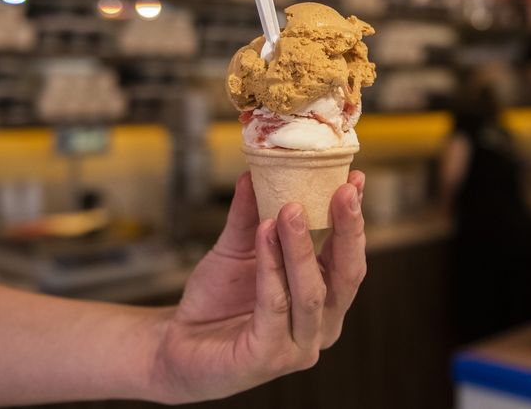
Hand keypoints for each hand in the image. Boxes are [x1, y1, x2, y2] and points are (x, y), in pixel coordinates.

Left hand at [153, 171, 366, 402]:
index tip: (354, 179)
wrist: (176, 344)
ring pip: (311, 292)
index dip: (354, 219)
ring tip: (291, 208)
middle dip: (346, 229)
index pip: (350, 256)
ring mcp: (299, 348)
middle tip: (341, 190)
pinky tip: (264, 235)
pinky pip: (275, 306)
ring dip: (301, 246)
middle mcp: (322, 326)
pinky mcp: (269, 359)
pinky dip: (271, 268)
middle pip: (346, 275)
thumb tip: (254, 172)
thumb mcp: (237, 248)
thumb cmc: (216, 299)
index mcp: (326, 299)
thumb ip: (250, 215)